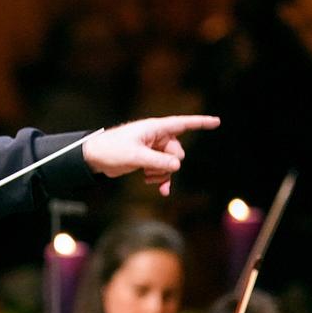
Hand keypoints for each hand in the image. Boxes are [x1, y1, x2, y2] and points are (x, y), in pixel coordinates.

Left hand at [82, 115, 220, 194]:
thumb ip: (157, 160)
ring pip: (170, 163)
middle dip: (169, 164)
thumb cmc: (111, 150)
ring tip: (146, 176)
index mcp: (154, 128)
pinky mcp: (147, 160)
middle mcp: (156, 137)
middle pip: (177, 152)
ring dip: (162, 173)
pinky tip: (162, 191)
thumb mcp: (135, 156)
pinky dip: (162, 179)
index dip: (200, 122)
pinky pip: (163, 170)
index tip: (217, 122)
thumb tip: (178, 165)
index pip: (182, 124)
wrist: (94, 158)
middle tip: (150, 168)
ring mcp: (152, 149)